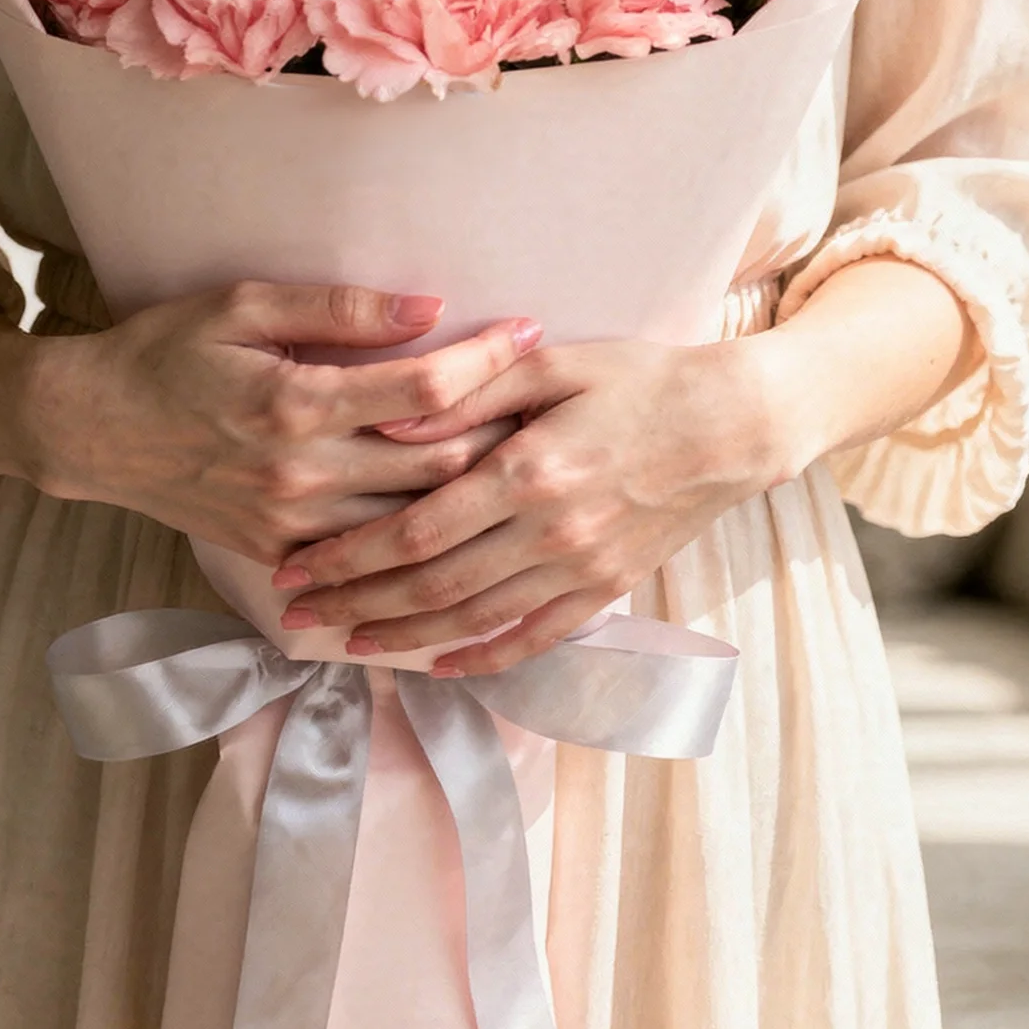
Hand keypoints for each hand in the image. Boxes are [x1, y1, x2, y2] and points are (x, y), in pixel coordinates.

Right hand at [20, 282, 540, 565]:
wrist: (92, 431)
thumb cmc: (167, 353)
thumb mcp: (244, 306)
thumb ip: (340, 310)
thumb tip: (429, 307)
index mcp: (298, 405)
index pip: (423, 389)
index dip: (488, 359)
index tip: (532, 329)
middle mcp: (303, 475)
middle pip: (438, 465)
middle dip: (506, 432)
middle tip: (557, 401)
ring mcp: (294, 526)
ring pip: (416, 522)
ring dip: (476, 492)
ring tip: (532, 456)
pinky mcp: (282, 555)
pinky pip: (372, 558)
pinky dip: (422, 538)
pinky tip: (466, 516)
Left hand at [267, 335, 806, 675]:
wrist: (734, 425)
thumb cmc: (639, 379)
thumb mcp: (551, 364)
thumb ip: (467, 392)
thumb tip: (387, 422)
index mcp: (528, 472)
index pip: (415, 530)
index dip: (348, 554)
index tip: (295, 564)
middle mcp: (549, 534)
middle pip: (431, 586)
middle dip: (354, 602)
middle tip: (294, 614)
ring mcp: (580, 570)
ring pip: (473, 620)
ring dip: (402, 636)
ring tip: (344, 642)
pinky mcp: (606, 589)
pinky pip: (533, 638)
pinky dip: (482, 657)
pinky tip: (438, 664)